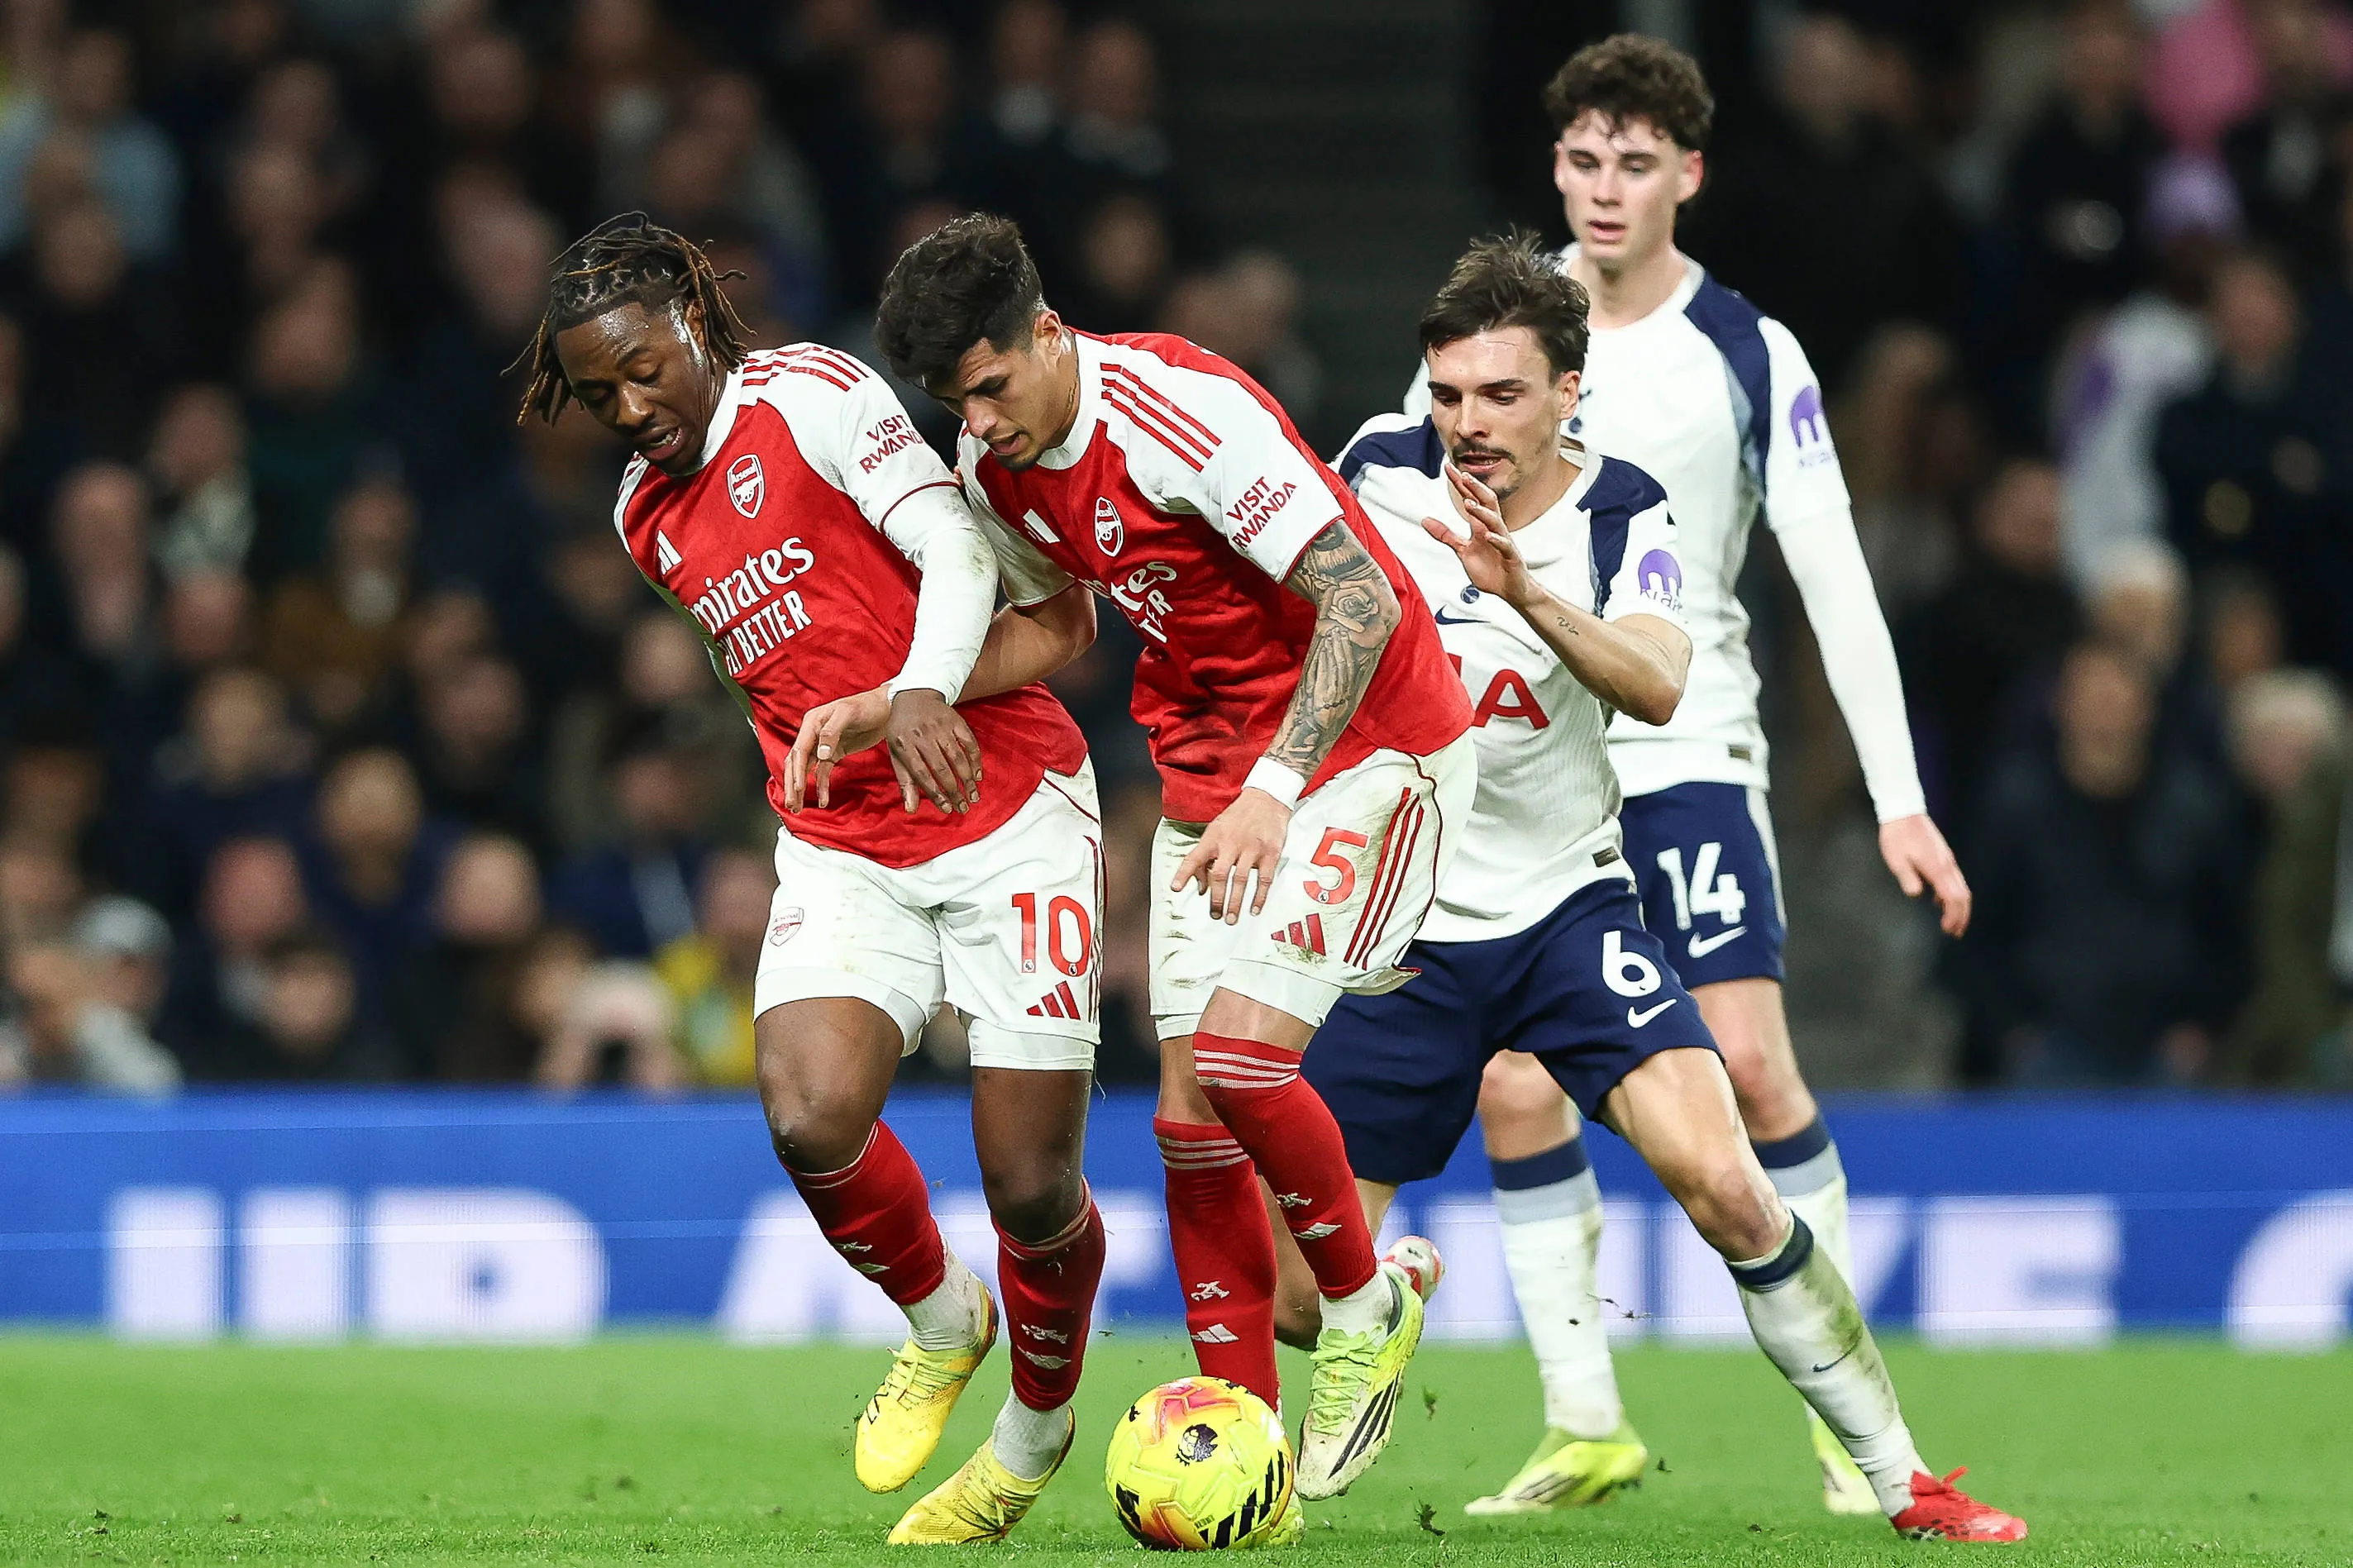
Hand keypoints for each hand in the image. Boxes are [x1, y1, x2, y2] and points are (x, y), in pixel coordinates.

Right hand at [784, 687, 890, 811]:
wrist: (886, 707)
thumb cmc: (867, 705)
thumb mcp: (848, 714)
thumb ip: (832, 732)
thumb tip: (820, 754)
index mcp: (813, 722)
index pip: (800, 750)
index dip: (797, 770)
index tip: (798, 787)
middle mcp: (814, 733)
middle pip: (797, 762)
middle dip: (793, 784)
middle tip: (792, 804)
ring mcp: (823, 745)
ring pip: (806, 770)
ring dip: (801, 788)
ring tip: (798, 808)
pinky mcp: (834, 752)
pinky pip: (822, 771)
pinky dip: (820, 786)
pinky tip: (823, 799)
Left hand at [883, 688, 982, 814]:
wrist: (914, 695)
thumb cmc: (903, 730)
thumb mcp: (897, 753)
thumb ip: (905, 781)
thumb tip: (911, 809)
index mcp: (904, 744)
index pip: (921, 774)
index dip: (936, 794)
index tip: (947, 809)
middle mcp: (922, 734)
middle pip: (942, 768)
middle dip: (955, 791)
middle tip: (963, 807)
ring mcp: (940, 726)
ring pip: (958, 758)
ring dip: (968, 780)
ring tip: (973, 796)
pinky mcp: (955, 720)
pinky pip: (970, 743)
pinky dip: (976, 760)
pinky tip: (977, 776)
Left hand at [1171, 787, 1291, 923]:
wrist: (1267, 798)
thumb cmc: (1238, 817)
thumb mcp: (1216, 830)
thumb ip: (1206, 858)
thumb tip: (1201, 889)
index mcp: (1214, 837)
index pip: (1195, 857)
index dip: (1184, 873)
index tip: (1175, 888)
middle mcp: (1231, 843)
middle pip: (1220, 874)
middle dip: (1216, 898)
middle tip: (1215, 915)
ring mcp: (1252, 848)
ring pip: (1241, 880)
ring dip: (1235, 902)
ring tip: (1231, 918)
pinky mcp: (1271, 852)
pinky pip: (1264, 879)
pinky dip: (1259, 897)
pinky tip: (1254, 909)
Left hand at [1421, 461, 1534, 605]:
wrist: (1510, 590)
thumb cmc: (1490, 569)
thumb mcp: (1463, 550)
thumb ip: (1446, 535)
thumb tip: (1425, 519)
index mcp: (1481, 527)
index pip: (1471, 499)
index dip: (1460, 484)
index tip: (1449, 468)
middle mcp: (1493, 530)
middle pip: (1487, 503)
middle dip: (1475, 488)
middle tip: (1463, 475)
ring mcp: (1503, 542)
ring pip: (1495, 522)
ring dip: (1482, 512)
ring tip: (1469, 503)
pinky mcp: (1511, 557)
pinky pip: (1505, 546)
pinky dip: (1497, 540)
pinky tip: (1489, 536)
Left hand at [1878, 813, 1970, 936]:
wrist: (1903, 811)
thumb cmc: (1897, 836)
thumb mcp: (1896, 859)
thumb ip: (1908, 877)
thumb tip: (1916, 894)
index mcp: (1937, 868)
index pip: (1954, 898)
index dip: (1954, 916)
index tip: (1948, 930)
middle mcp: (1947, 865)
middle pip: (1963, 895)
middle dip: (1961, 916)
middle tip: (1955, 933)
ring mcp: (1947, 859)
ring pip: (1961, 887)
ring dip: (1958, 906)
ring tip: (1951, 922)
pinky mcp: (1943, 856)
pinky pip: (1953, 879)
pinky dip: (1951, 894)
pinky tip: (1939, 901)